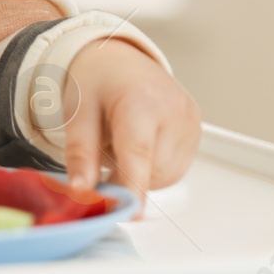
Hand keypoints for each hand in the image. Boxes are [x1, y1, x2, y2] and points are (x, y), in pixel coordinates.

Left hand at [59, 38, 199, 214]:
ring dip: (141, 172)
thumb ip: (80, 156)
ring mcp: (190, 120)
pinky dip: (154, 167)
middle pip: (151, 170)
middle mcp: (174, 109)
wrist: (118, 58)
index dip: (133, 187)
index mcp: (141, 99)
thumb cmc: (97, 81)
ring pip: (164, 175)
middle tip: (104, 150)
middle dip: (125, 175)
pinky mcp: (197, 130)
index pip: (139, 153)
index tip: (129, 214)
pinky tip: (141, 143)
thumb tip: (82, 193)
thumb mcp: (77, 114)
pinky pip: (174, 168)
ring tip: (123, 139)